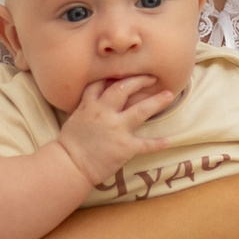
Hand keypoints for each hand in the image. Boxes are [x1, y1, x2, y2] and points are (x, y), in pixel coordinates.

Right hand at [54, 75, 175, 185]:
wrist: (70, 166)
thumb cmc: (69, 144)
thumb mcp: (75, 118)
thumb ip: (87, 106)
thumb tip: (96, 97)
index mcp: (90, 105)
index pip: (102, 83)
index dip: (115, 75)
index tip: (126, 72)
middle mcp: (104, 113)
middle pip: (124, 89)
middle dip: (140, 81)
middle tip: (152, 78)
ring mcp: (116, 129)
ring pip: (141, 110)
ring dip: (157, 102)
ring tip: (169, 95)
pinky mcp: (125, 147)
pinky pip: (145, 144)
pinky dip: (157, 144)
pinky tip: (167, 141)